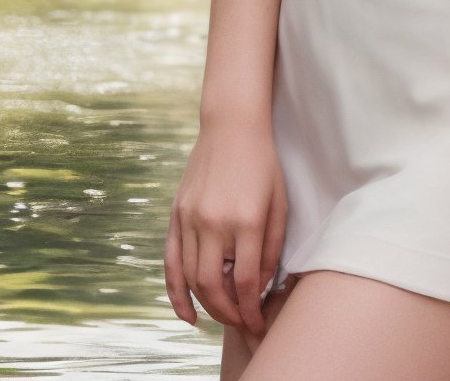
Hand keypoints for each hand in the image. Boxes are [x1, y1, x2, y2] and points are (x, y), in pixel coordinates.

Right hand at [164, 121, 287, 338]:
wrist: (232, 126)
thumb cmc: (262, 163)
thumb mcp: (279, 203)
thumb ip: (271, 247)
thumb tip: (262, 286)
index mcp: (246, 220)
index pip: (247, 281)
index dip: (252, 310)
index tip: (258, 323)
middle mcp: (214, 222)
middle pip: (215, 287)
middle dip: (229, 314)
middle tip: (242, 324)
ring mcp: (190, 219)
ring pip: (192, 279)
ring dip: (208, 306)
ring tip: (224, 315)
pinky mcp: (176, 215)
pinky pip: (171, 262)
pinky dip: (176, 293)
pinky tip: (187, 314)